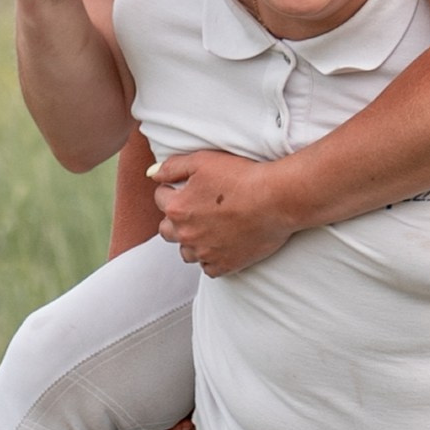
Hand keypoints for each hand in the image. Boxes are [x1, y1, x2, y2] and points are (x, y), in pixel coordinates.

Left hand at [151, 152, 294, 276]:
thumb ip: (172, 167)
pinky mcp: (224, 265)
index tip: (187, 187)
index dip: (172, 189)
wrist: (276, 199)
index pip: (160, 199)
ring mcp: (205, 252)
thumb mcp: (202, 161)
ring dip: (191, 241)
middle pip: (167, 230)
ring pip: (185, 252)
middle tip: (195, 209)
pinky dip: (211, 258)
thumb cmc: (242, 176)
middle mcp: (186, 234)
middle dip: (176, 219)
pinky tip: (222, 245)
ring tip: (207, 229)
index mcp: (177, 208)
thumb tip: (152, 173)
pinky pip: (208, 268)